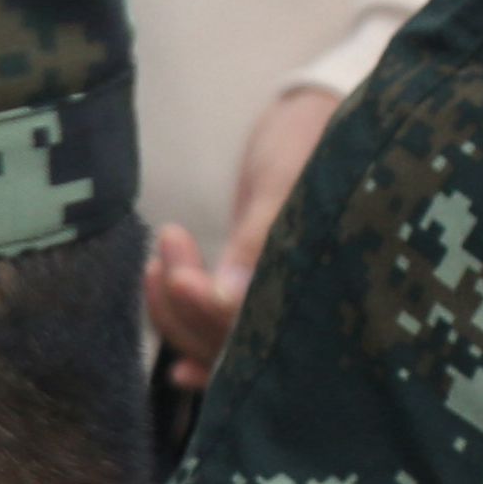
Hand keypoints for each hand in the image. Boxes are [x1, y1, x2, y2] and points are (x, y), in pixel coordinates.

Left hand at [147, 84, 336, 393]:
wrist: (318, 120)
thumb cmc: (311, 141)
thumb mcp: (287, 180)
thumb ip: (259, 238)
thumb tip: (223, 300)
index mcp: (328, 282)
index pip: (264, 328)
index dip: (212, 313)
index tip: (177, 276)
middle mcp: (309, 307)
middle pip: (235, 342)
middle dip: (186, 305)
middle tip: (168, 240)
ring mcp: (283, 308)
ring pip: (221, 343)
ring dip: (177, 315)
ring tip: (154, 263)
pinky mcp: (258, 300)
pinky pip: (226, 339)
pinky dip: (194, 336)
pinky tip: (173, 363)